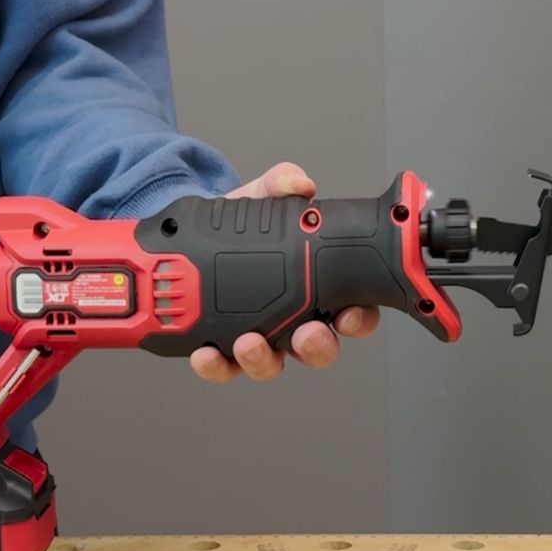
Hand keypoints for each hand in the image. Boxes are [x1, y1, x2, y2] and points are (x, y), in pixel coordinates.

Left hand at [190, 163, 378, 382]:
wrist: (193, 232)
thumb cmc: (240, 223)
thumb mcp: (262, 196)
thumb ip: (281, 183)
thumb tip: (299, 183)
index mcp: (314, 287)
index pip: (352, 312)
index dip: (358, 319)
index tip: (350, 315)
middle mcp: (291, 320)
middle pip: (318, 348)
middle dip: (316, 347)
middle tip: (307, 334)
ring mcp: (258, 337)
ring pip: (271, 364)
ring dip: (263, 360)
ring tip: (248, 342)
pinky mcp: (221, 346)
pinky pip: (224, 367)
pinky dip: (215, 366)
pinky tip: (204, 352)